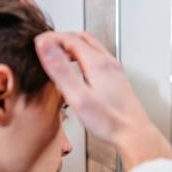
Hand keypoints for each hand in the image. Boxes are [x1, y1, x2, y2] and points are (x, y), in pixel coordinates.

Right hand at [34, 31, 171, 169]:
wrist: (134, 134)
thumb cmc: (108, 120)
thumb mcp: (78, 96)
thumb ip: (60, 69)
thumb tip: (45, 45)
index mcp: (97, 63)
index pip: (70, 38)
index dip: (51, 38)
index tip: (37, 43)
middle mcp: (108, 62)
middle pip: (82, 38)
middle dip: (62, 39)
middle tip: (47, 47)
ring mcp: (115, 70)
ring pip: (92, 48)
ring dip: (74, 47)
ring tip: (59, 58)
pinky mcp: (117, 80)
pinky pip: (98, 59)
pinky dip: (84, 58)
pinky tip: (78, 72)